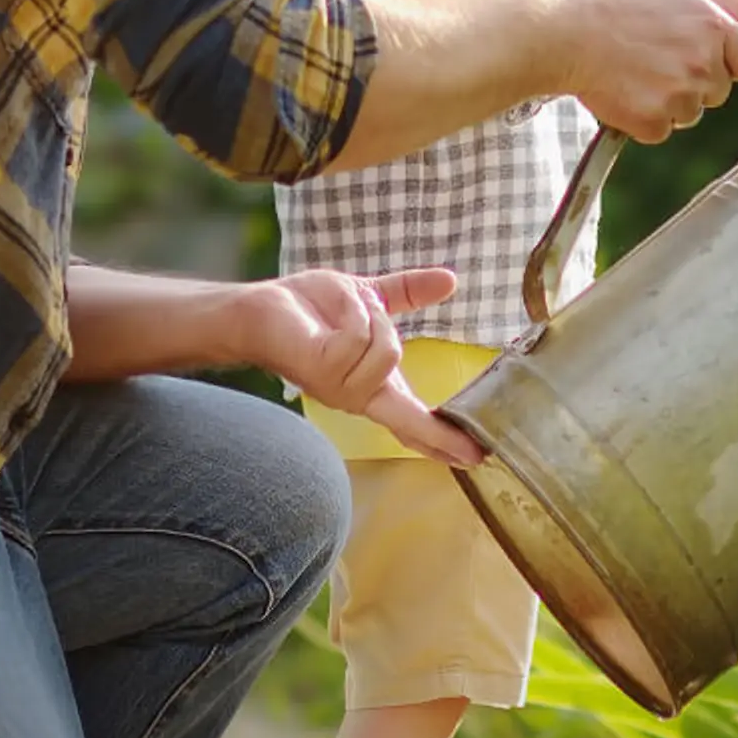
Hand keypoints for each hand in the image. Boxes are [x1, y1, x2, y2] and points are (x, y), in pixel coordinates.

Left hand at [231, 267, 484, 465]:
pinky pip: (360, 337)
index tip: (476, 457)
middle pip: (411, 415)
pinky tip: (335, 313)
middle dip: (434, 427)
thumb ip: (409, 293)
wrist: (261, 307)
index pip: (413, 422)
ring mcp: (342, 390)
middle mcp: (359, 396)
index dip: (444, 440)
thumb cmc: (309, 308)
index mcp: (373, 385)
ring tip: (349, 310)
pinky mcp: (324, 372)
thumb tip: (450, 280)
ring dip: (372, 315)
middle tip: (468, 447)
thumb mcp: (369, 297)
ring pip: (389, 351)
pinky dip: (353, 312)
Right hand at [561, 0, 737, 141]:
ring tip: (633, 74)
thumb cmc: (608, 4)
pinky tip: (621, 92)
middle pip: (718, 90)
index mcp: (712, 27)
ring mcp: (680, 96)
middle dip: (695, 83)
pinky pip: (659, 130)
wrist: (563, 32)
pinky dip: (642, 119)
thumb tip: (721, 32)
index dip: (730, 61)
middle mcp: (703, 63)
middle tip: (656, 64)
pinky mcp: (653, 122)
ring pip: (689, 113)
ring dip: (667, 102)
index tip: (712, 60)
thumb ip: (701, 18)